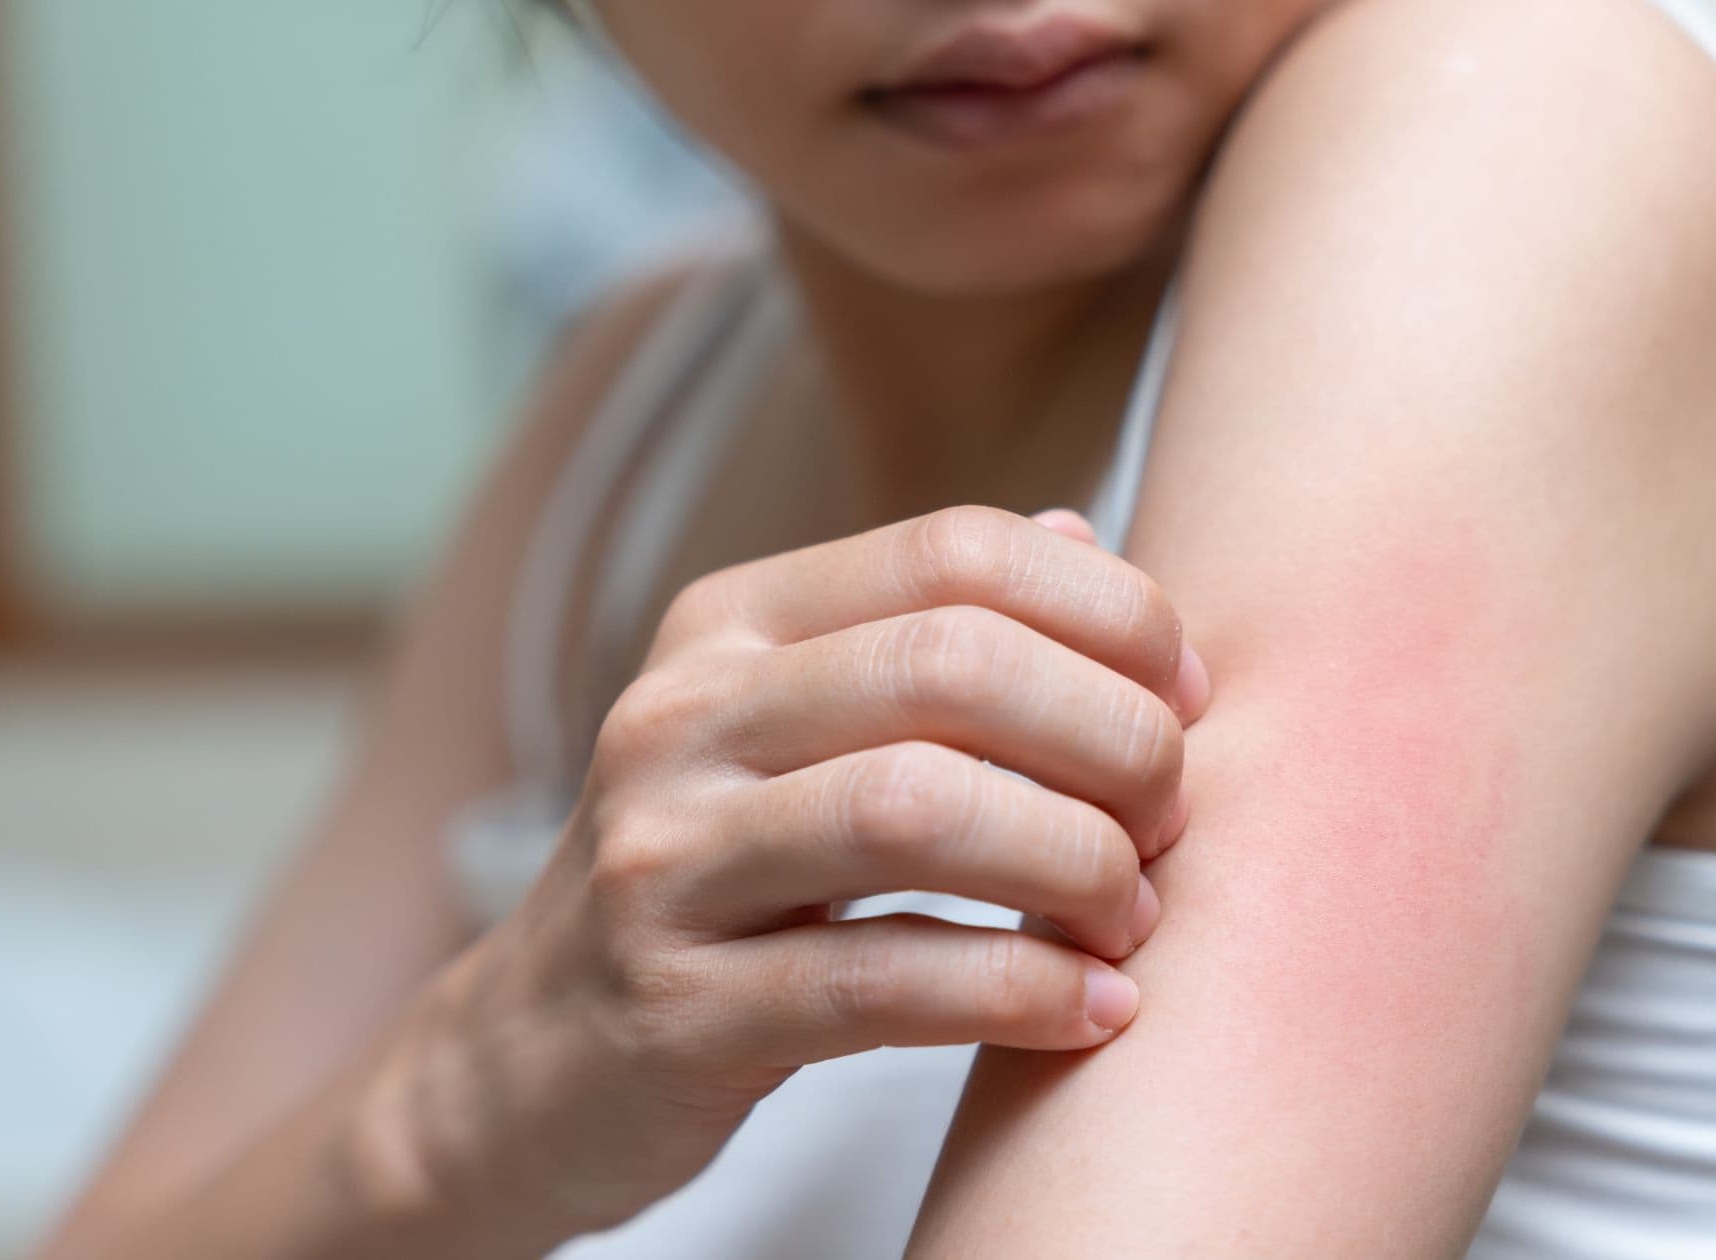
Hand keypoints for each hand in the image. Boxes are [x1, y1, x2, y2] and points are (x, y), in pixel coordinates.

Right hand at [399, 504, 1210, 1239]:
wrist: (529, 1057)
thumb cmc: (713, 877)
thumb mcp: (789, 727)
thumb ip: (928, 631)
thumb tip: (1087, 538)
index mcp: (729, 626)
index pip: (954, 552)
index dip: (1108, 611)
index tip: (1186, 696)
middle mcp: (683, 718)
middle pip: (951, 667)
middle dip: (1112, 737)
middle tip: (1170, 819)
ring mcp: (666, 862)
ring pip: (918, 812)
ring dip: (1075, 863)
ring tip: (1131, 915)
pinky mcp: (676, 1009)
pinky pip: (883, 983)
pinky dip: (1022, 993)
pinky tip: (1093, 1011)